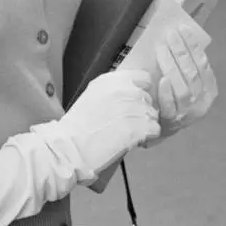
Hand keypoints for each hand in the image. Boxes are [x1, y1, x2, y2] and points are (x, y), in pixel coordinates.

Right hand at [32, 70, 161, 183]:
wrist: (70, 146)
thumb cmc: (78, 125)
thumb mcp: (93, 95)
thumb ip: (114, 90)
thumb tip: (131, 93)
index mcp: (112, 79)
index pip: (144, 78)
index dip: (141, 92)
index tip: (132, 104)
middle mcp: (125, 89)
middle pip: (149, 99)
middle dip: (142, 111)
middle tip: (126, 124)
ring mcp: (132, 108)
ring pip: (153, 115)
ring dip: (144, 125)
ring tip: (126, 133)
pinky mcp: (138, 127)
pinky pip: (155, 129)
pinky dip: (147, 137)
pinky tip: (132, 140)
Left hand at [146, 24, 217, 145]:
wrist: (158, 130)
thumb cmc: (171, 99)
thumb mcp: (183, 83)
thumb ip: (184, 66)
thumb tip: (176, 37)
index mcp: (209, 90)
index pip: (203, 64)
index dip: (193, 46)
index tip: (183, 29)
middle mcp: (202, 102)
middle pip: (192, 73)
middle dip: (181, 51)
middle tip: (169, 34)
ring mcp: (187, 114)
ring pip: (183, 87)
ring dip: (172, 65)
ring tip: (162, 48)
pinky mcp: (172, 122)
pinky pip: (171, 106)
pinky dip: (167, 93)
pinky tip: (162, 79)